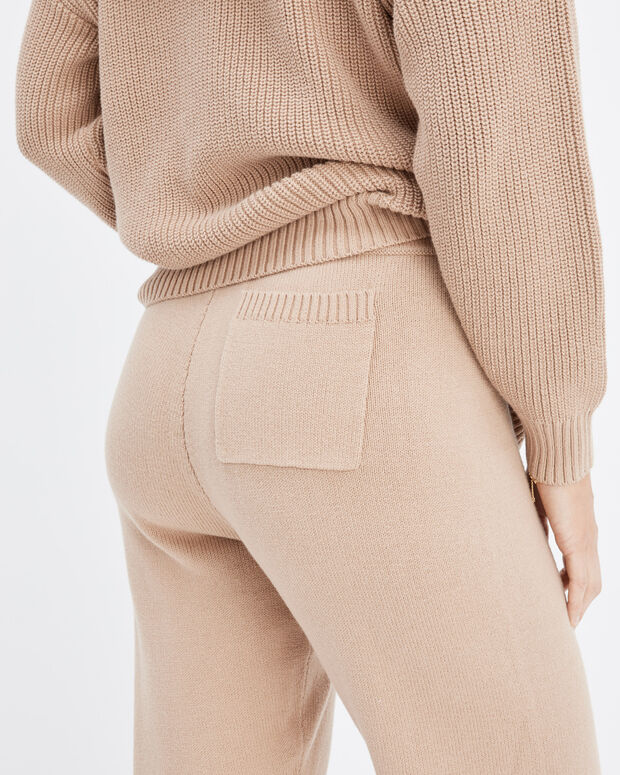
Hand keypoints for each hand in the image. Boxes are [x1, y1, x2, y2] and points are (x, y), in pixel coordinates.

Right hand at [533, 473, 600, 627]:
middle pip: (594, 580)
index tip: (563, 594)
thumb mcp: (541, 505)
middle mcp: (589, 539)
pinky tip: (570, 614)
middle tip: (568, 616)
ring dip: (581, 605)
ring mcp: (587, 542)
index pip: (585, 565)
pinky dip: (576, 600)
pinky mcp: (578, 544)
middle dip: (582, 601)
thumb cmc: (548, 475)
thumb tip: (532, 534)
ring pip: (591, 584)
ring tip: (569, 621)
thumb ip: (541, 522)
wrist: (559, 461)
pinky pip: (580, 580)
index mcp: (582, 529)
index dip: (577, 584)